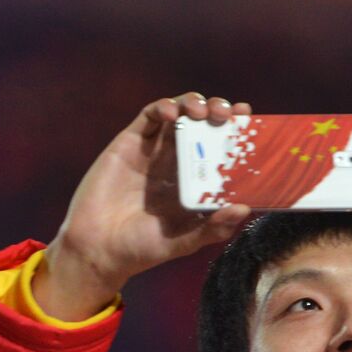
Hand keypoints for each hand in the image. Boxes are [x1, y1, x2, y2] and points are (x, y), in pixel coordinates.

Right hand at [35, 93, 252, 319]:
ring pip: (180, 114)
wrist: (99, 248)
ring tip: (203, 111)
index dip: (238, 132)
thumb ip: (214, 228)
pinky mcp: (129, 143)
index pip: (224, 149)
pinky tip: (172, 113)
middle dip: (219, 111)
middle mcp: (180, 162)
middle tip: (229, 113)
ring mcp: (155, 150)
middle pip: (205, 125)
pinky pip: (149, 117)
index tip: (252, 119)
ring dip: (194, 103)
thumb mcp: (186, 241)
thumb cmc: (144, 248)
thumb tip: (244, 209)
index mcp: (198, 182)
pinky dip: (163, 108)